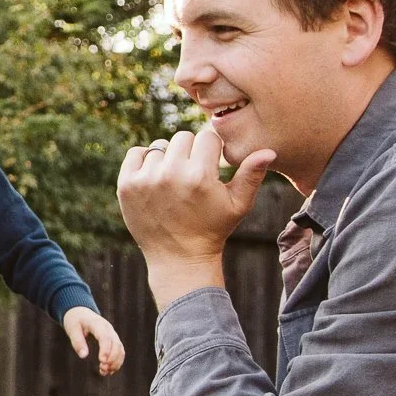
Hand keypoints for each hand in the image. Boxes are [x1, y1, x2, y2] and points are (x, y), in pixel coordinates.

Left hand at [61, 306, 125, 376]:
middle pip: (116, 344)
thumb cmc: (75, 321)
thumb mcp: (72, 329)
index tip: (102, 361)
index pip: (105, 337)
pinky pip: (119, 352)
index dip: (105, 349)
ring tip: (104, 372)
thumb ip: (77, 342)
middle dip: (112, 358)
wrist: (81, 313)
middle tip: (102, 369)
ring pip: (120, 349)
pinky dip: (116, 362)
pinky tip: (108, 371)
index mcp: (98, 324)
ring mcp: (112, 334)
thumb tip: (84, 356)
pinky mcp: (113, 340)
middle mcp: (108, 329)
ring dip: (115, 362)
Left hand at [117, 128, 277, 308]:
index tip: (212, 165)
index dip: (212, 150)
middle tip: (193, 173)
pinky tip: (156, 177)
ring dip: (168, 158)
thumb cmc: (213, 229)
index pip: (207, 137)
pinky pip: (136, 153)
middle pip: (183, 137)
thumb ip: (252, 175)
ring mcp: (145, 179)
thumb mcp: (238, 205)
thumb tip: (268, 151)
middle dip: (191, 151)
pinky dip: (145, 161)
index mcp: (200, 176)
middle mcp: (171, 174)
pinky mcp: (126, 185)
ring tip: (175, 180)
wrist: (179, 258)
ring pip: (160, 146)